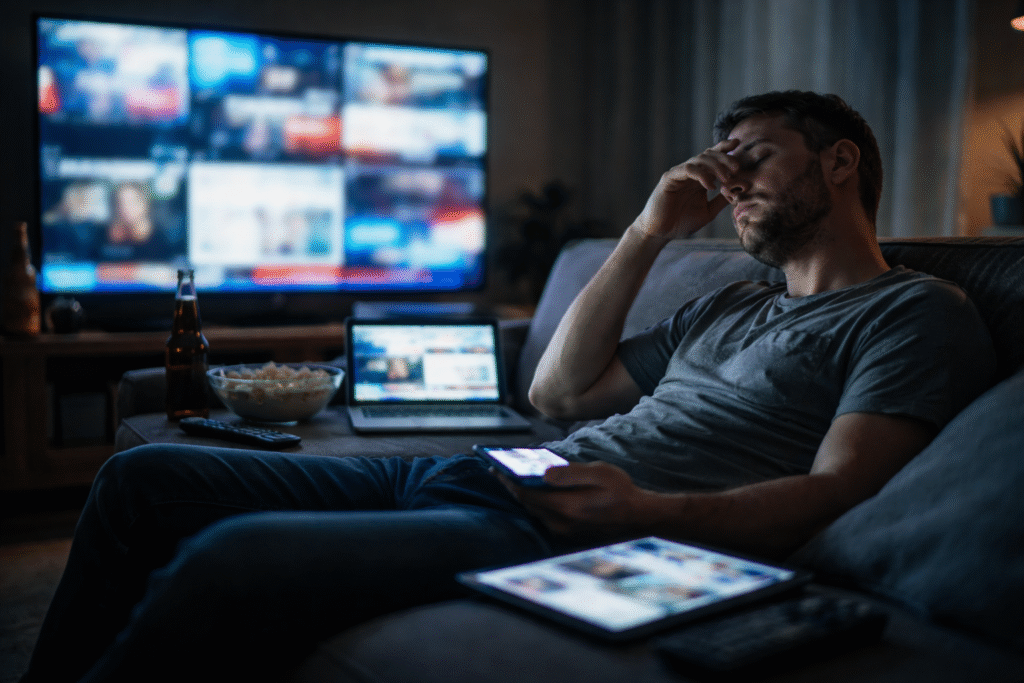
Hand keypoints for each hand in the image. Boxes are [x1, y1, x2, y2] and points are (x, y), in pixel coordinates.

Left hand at [497, 461, 659, 538]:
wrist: (640, 518)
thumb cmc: (621, 492)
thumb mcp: (598, 473)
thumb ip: (569, 473)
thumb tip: (544, 473)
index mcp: (566, 507)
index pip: (527, 493)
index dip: (509, 480)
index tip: (495, 468)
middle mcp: (561, 523)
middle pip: (527, 504)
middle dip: (512, 487)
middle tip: (499, 472)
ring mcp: (564, 531)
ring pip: (534, 512)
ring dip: (523, 497)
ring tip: (514, 480)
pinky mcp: (568, 533)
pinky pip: (544, 517)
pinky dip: (536, 504)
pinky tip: (536, 493)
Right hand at [632, 138, 740, 239]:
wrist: (660, 233)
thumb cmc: (681, 223)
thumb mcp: (708, 212)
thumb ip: (722, 200)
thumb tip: (740, 189)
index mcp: (699, 178)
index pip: (712, 157)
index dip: (724, 148)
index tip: (738, 144)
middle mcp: (689, 173)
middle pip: (708, 154)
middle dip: (724, 157)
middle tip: (737, 167)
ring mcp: (679, 174)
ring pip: (699, 159)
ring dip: (715, 166)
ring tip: (725, 178)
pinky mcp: (669, 179)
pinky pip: (687, 169)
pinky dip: (701, 174)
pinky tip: (710, 186)